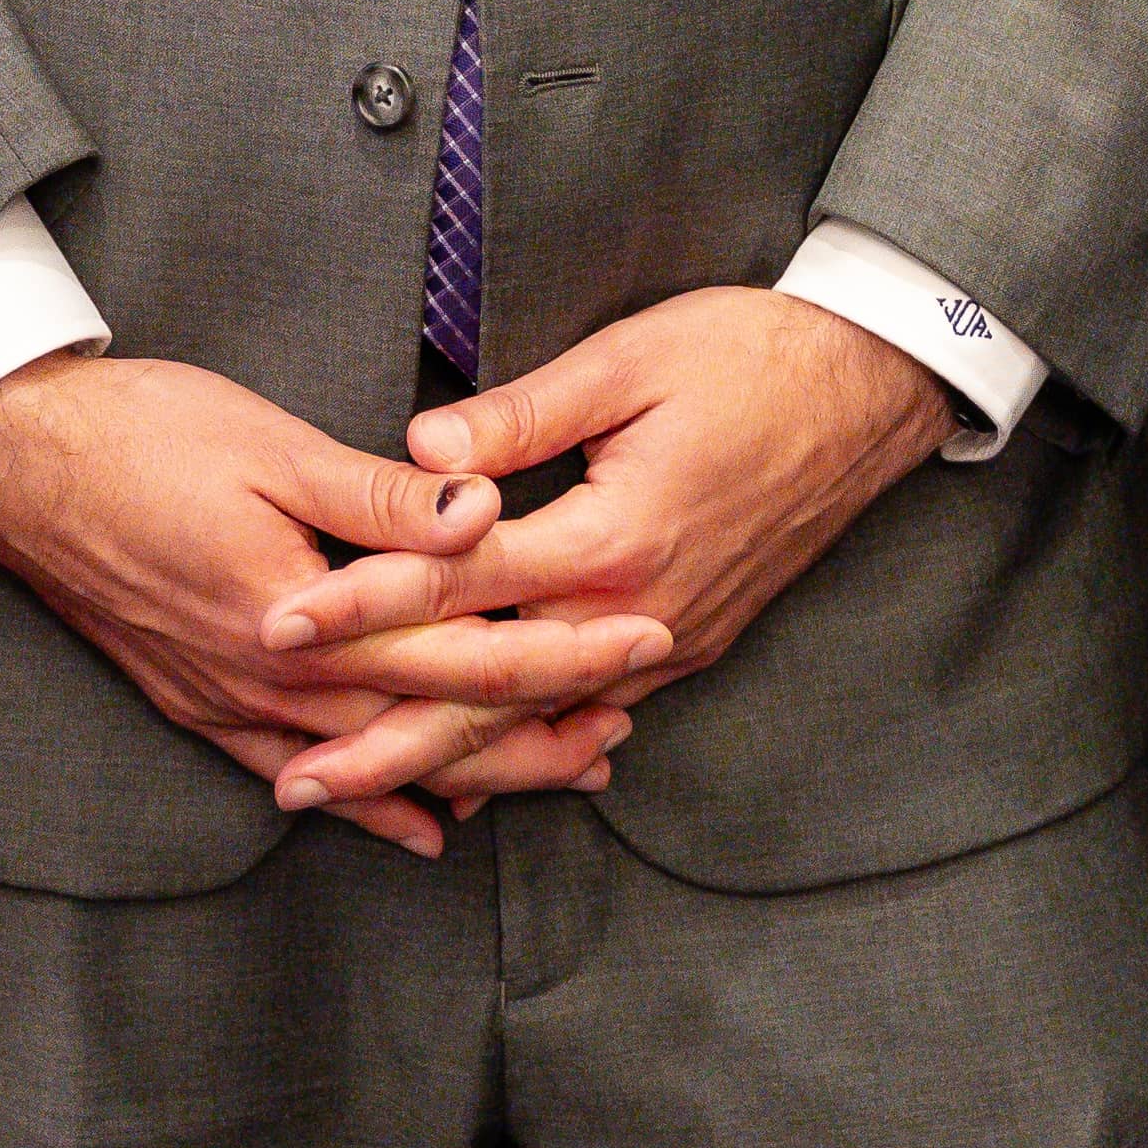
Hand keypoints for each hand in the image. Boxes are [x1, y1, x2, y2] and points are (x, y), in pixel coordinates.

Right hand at [0, 347, 664, 854]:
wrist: (9, 464)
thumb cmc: (140, 433)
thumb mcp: (268, 444)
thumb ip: (380, 496)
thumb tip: (487, 515)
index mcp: (301, 610)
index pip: (460, 646)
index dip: (559, 648)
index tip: (642, 639)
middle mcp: (270, 679)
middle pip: (434, 725)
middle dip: (539, 730)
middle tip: (629, 729)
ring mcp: (229, 704)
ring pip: (378, 763)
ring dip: (475, 770)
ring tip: (565, 770)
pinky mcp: (197, 704)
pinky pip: (298, 777)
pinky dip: (372, 806)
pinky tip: (429, 827)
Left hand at [301, 288, 958, 726]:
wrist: (869, 389)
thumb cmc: (748, 355)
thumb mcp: (627, 361)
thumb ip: (519, 417)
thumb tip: (420, 449)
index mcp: (612, 537)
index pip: (457, 585)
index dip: (359, 606)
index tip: (277, 624)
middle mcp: (636, 611)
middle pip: (487, 695)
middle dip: (384, 743)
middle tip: (292, 780)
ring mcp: (667, 639)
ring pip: (536, 719)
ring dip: (444, 761)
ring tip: (357, 791)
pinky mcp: (687, 641)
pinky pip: (586, 711)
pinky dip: (522, 748)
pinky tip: (471, 777)